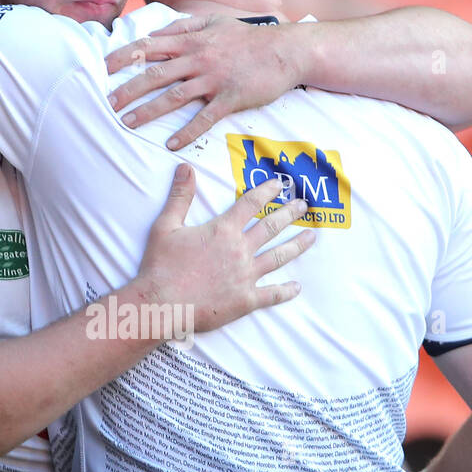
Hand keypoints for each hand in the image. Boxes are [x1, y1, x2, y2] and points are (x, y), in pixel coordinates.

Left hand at [106, 14, 303, 150]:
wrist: (285, 50)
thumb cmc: (247, 38)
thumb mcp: (214, 22)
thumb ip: (184, 25)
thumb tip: (155, 33)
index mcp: (192, 39)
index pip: (149, 46)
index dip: (124, 56)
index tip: (103, 68)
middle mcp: (198, 58)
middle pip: (155, 74)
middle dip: (128, 88)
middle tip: (107, 103)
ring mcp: (214, 79)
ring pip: (174, 96)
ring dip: (149, 111)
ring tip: (127, 122)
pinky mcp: (230, 98)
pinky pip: (204, 118)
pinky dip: (187, 132)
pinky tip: (171, 144)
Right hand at [129, 166, 314, 337]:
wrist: (161, 304)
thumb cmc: (160, 266)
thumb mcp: (165, 226)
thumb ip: (180, 196)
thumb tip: (186, 167)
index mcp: (223, 230)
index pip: (250, 204)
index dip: (266, 191)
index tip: (279, 184)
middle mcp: (240, 250)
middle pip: (271, 227)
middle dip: (289, 213)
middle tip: (303, 206)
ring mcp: (246, 276)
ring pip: (278, 257)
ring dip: (296, 245)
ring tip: (311, 237)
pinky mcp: (245, 300)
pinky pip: (271, 295)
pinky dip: (286, 291)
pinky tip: (297, 287)